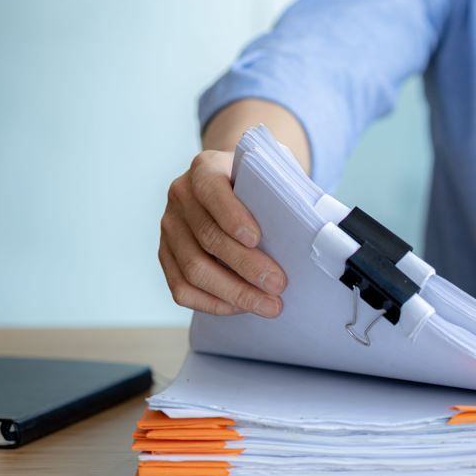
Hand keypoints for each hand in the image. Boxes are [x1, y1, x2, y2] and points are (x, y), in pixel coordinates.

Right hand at [158, 149, 286, 317]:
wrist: (229, 185)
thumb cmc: (255, 184)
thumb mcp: (267, 174)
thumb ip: (279, 190)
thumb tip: (309, 228)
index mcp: (204, 168)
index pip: (211, 191)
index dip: (232, 216)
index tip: (257, 239)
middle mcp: (180, 195)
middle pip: (207, 237)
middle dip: (245, 265)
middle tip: (278, 284)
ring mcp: (169, 227)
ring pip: (193, 269)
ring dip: (233, 292)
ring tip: (267, 304)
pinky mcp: (166, 255)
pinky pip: (181, 288)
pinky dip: (213, 303)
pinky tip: (241, 307)